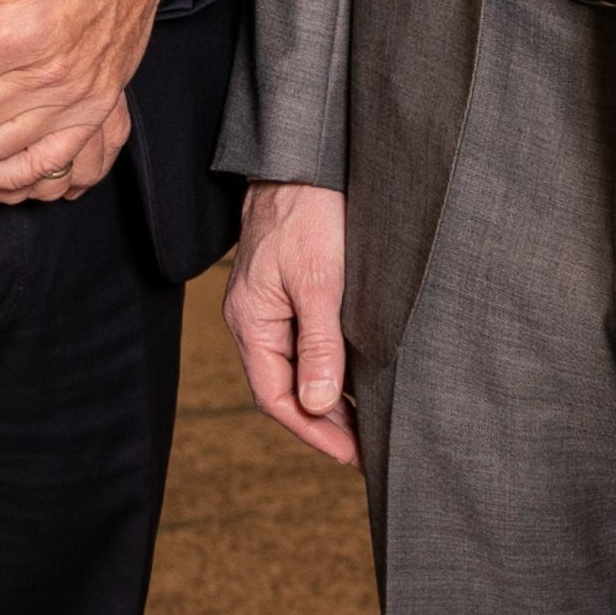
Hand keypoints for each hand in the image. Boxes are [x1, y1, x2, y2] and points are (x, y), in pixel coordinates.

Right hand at [226, 180, 358, 463]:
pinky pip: (301, 343)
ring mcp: (268, 305)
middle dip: (321, 422)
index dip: (312, 431)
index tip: (350, 455)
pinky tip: (354, 376)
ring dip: (326, 397)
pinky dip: (326, 366)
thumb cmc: (309, 214)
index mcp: (251, 321)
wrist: (303, 159)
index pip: (274, 397)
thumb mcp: (320, 282)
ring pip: (293, 366)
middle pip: (282, 387)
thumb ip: (319, 346)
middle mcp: (253, 319)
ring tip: (364, 422)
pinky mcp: (286, 290)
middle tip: (364, 448)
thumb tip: (320, 405)